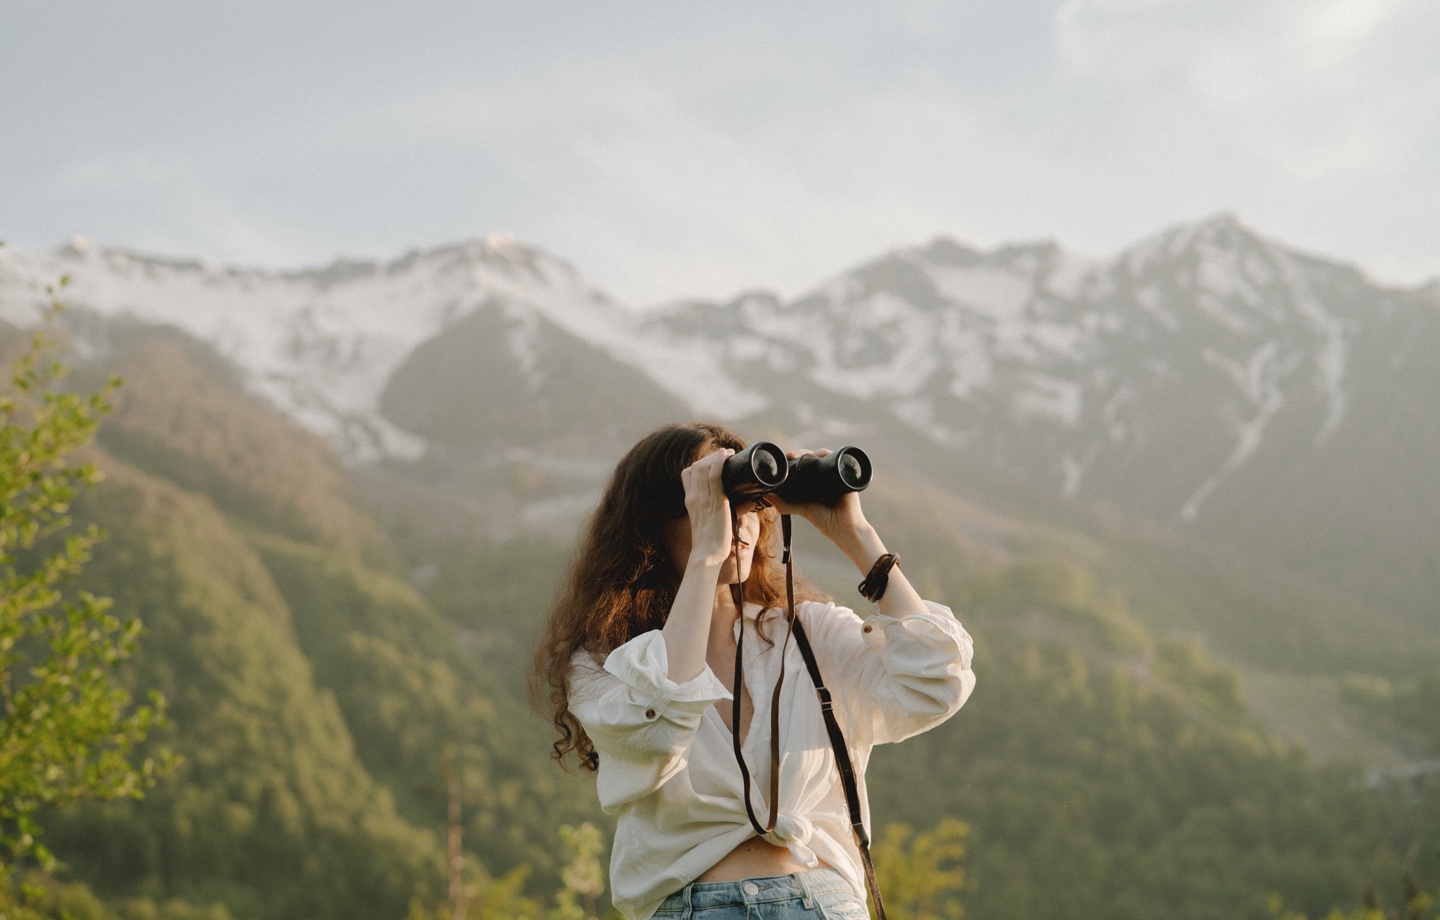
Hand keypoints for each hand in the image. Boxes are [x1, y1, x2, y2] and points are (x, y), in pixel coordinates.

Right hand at [678, 448, 734, 566]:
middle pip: (696, 467)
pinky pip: (715, 476)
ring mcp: (703, 498)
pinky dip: (720, 463)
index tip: (712, 462)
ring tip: (727, 454)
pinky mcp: (716, 501)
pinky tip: (726, 456)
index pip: (687, 474)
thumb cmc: (710, 542)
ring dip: (716, 457)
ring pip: (705, 468)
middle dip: (710, 458)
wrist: (706, 555)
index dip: (699, 464)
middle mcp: (694, 497)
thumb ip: (715, 510)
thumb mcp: (707, 522)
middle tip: (724, 455)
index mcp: (690, 501)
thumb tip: (738, 502)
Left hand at [767, 448, 869, 539]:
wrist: (845, 529)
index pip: (804, 463)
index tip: (784, 457)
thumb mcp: (802, 509)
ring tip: (800, 455)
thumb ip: (785, 504)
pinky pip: (838, 460)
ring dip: (813, 452)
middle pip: (813, 457)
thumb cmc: (826, 520)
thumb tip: (767, 495)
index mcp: (815, 480)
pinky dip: (829, 455)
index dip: (794, 458)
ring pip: (824, 456)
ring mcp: (836, 474)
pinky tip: (820, 454)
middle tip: (789, 455)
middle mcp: (825, 475)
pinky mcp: (845, 476)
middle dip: (801, 453)